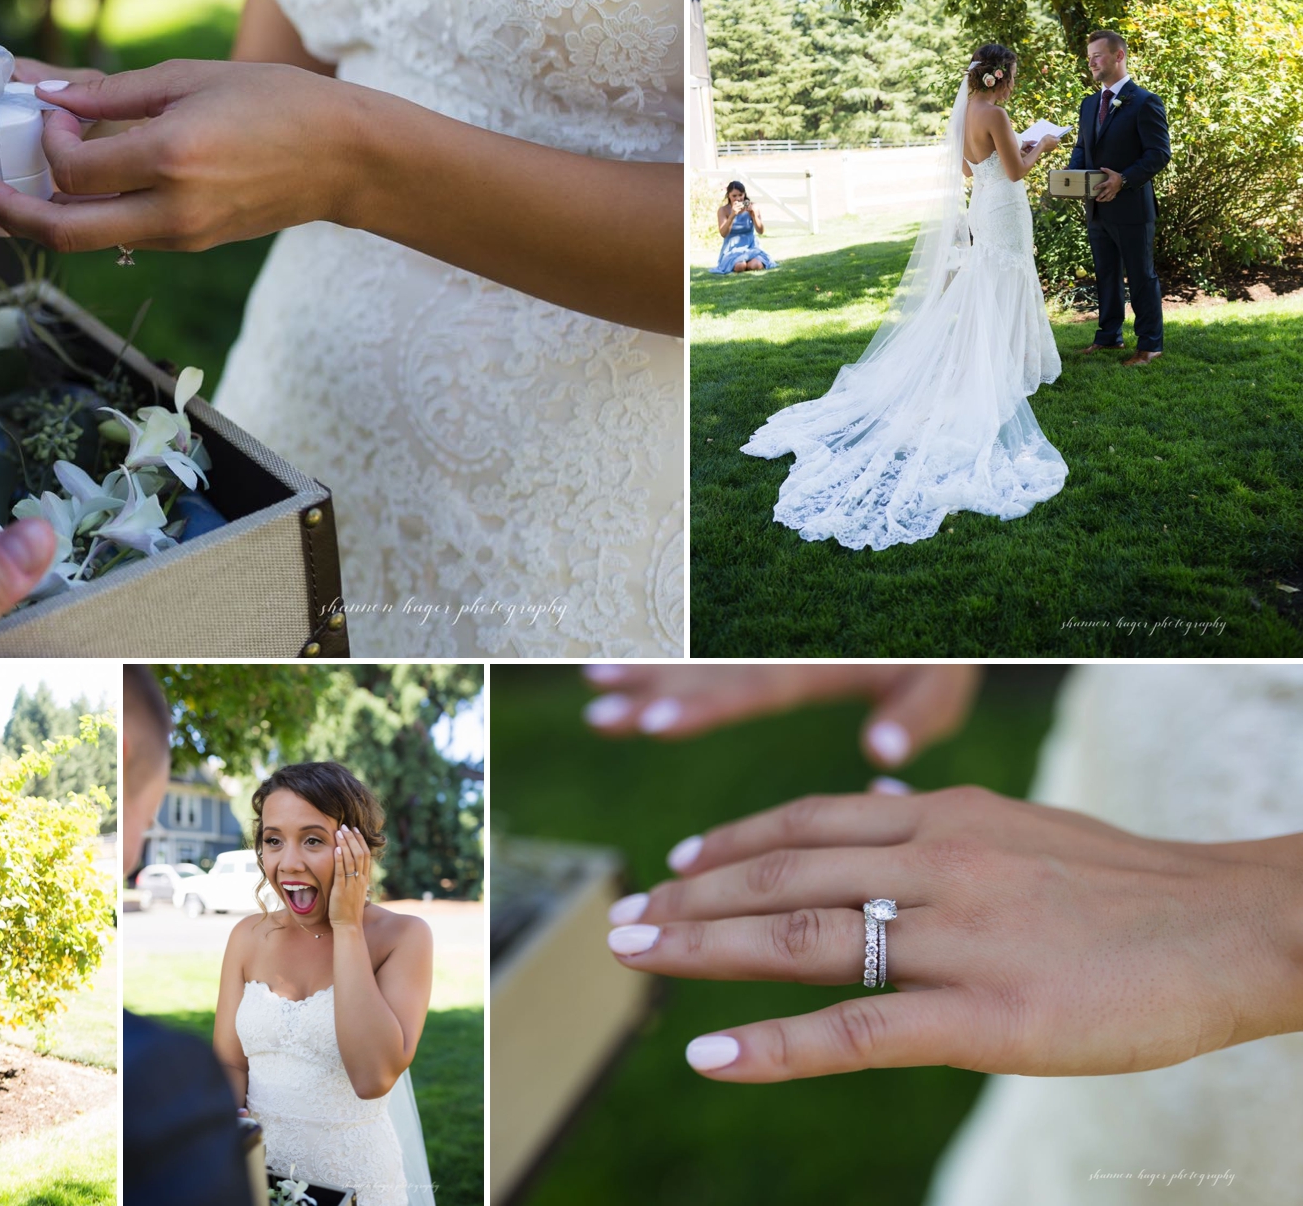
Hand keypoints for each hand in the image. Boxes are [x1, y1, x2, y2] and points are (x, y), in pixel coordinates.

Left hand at [0, 60, 357, 253]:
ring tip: (15, 195)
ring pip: (90, 243)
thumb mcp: (190, 79)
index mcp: (169, 156)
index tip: (50, 119)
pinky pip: (123, 237)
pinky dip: (90, 218)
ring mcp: (181, 235)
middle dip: (13, 215)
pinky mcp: (190, 244)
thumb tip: (50, 96)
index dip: (46, 147)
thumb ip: (115, 94)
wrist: (341, 158)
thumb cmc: (274, 102)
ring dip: (47, 220)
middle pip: (65, 233)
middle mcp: (171, 208)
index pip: (74, 172)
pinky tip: (76, 195)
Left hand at [327, 824, 372, 930]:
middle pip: (360, 854)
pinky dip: (339, 859)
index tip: (355, 829)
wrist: (349, 925)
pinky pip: (341, 872)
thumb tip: (352, 866)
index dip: (360, 840)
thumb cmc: (350, 909)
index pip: (365, 855)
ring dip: (345, 844)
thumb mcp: (356, 890)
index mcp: (364, 879)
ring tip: (340, 832)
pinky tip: (336, 849)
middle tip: (346, 826)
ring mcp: (351, 884)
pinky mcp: (341, 890)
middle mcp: (360, 880)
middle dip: (352, 838)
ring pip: (351, 860)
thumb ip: (356, 878)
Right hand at [581, 664, 980, 769]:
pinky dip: (661, 653)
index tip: (654, 724)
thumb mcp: (947, 678)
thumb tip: (879, 754)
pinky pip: (704, 642)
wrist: (941, 573)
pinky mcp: (761, 631)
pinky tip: (620, 660)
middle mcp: (786, 642)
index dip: (705, 707)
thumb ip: (916, 715)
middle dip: (653, 692)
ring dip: (647, 671)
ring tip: (595, 685)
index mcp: (826, 660)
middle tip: (601, 713)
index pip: (757, 687)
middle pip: (711, 670)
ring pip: (700, 654)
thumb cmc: (948, 643)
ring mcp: (769, 634)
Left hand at [604, 785, 1302, 1081]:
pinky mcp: (985, 1017)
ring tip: (636, 958)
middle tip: (626, 916)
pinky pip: (856, 1031)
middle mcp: (933, 863)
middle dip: (692, 895)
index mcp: (941, 818)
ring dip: (704, 948)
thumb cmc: (1129, 886)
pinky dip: (773, 1044)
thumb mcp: (1020, 827)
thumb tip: (877, 807)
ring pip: (800, 937)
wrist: (1235, 928)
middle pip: (782, 874)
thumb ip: (937, 826)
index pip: (806, 822)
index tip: (676, 862)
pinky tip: (711, 1055)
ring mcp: (956, 938)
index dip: (731, 843)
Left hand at [1095, 167, 1124, 201]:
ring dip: (1103, 200)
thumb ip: (1106, 170)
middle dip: (1100, 197)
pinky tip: (1106, 200)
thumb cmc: (1117, 176)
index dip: (1098, 187)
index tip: (1094, 189)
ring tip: (1100, 201)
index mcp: (1109, 183)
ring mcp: (1113, 191)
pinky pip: (1112, 197)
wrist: (1124, 180)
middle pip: (1104, 193)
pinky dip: (1109, 199)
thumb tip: (1101, 168)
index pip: (1102, 185)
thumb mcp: (1111, 172)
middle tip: (1096, 199)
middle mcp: (1110, 188)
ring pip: (1108, 197)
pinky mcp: (1115, 193)